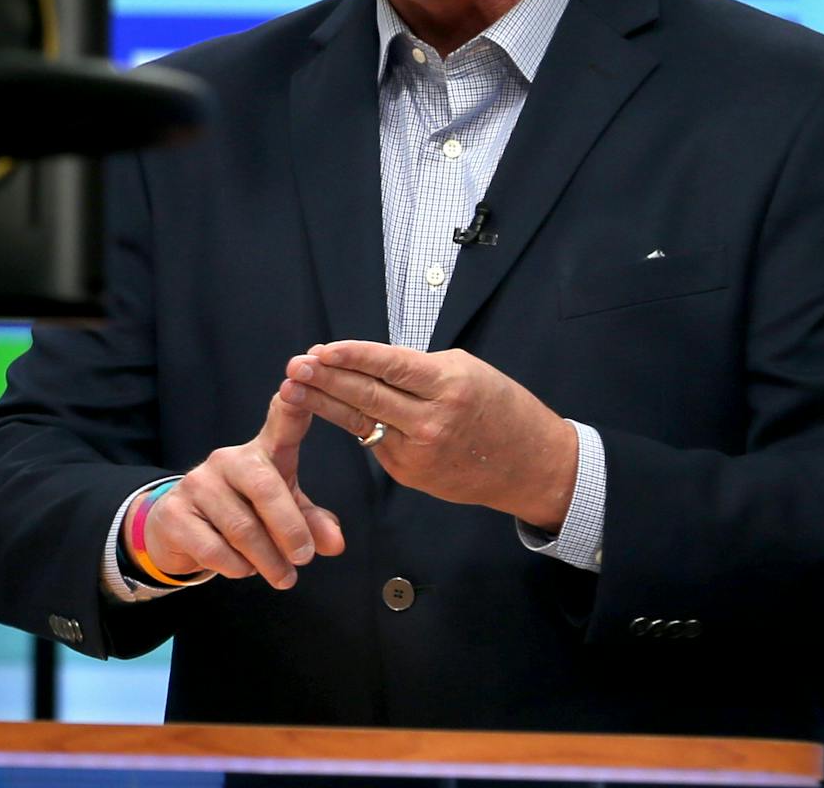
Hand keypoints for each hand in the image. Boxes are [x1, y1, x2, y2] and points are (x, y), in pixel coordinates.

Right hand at [133, 391, 344, 589]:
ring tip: (283, 577)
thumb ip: (312, 524)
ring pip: (242, 527)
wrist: (179, 532)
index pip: (281, 420)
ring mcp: (198, 484)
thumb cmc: (243, 514)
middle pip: (266, 486)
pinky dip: (237, 567)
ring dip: (267, 560)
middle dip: (290, 529)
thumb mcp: (283, 515)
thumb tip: (335, 544)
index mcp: (261, 452)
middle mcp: (228, 459)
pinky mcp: (174, 512)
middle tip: (304, 559)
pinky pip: (214, 548)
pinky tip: (243, 570)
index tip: (300, 378)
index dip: (293, 402)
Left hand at [281, 341, 577, 531]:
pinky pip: (376, 442)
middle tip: (294, 366)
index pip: (390, 367)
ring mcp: (418, 453)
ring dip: (324, 403)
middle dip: (325, 380)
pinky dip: (356, 423)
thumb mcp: (468, 371)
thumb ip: (419, 370)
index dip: (352, 357)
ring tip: (295, 386)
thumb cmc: (502, 408)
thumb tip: (369, 363)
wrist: (530, 464)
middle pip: (367, 397)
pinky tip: (332, 408)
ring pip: (362, 422)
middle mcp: (431, 421)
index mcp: (449, 386)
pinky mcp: (410, 474)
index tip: (321, 349)